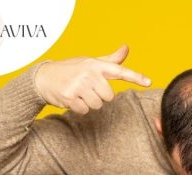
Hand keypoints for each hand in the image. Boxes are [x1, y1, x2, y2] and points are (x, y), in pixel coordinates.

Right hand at [34, 45, 150, 114]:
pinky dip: (79, 108)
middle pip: (109, 97)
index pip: (120, 71)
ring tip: (78, 93)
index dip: (135, 77)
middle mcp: (88, 73)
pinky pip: (85, 110)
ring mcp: (78, 85)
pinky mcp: (69, 97)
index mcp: (96, 65)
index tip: (149, 82)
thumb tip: (126, 48)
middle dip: (100, 96)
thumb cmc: (71, 70)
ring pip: (98, 105)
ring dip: (89, 103)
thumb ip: (110, 60)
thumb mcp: (90, 62)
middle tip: (87, 89)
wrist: (43, 78)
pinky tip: (72, 99)